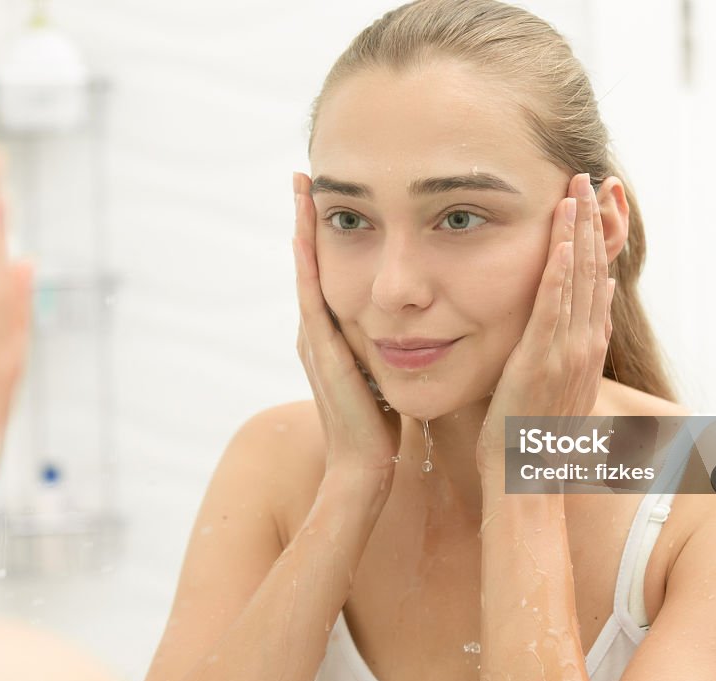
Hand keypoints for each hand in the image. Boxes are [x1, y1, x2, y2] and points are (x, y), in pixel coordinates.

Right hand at [291, 172, 401, 487]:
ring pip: (306, 274)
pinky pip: (311, 302)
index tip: (327, 193)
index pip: (327, 272)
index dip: (324, 233)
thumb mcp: (384, 374)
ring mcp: (315, 342)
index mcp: (334, 334)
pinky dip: (307, 268)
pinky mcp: (322, 355)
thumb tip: (414, 318)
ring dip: (302, 231)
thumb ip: (389, 345)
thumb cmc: (380, 427)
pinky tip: (305, 237)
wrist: (364, 469)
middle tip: (304, 176)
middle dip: (307, 220)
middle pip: (310, 264)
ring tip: (301, 190)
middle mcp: (318, 332)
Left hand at [475, 173, 614, 478]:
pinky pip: (553, 308)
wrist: (527, 478)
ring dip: (578, 233)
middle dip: (590, 221)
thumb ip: (573, 339)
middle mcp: (585, 344)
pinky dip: (560, 273)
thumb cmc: (531, 434)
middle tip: (588, 176)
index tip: (591, 200)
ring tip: (577, 190)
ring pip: (577, 280)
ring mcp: (568, 352)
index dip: (595, 237)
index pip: (595, 278)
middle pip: (592, 269)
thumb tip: (588, 299)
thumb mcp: (557, 381)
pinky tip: (563, 241)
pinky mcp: (543, 361)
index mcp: (586, 347)